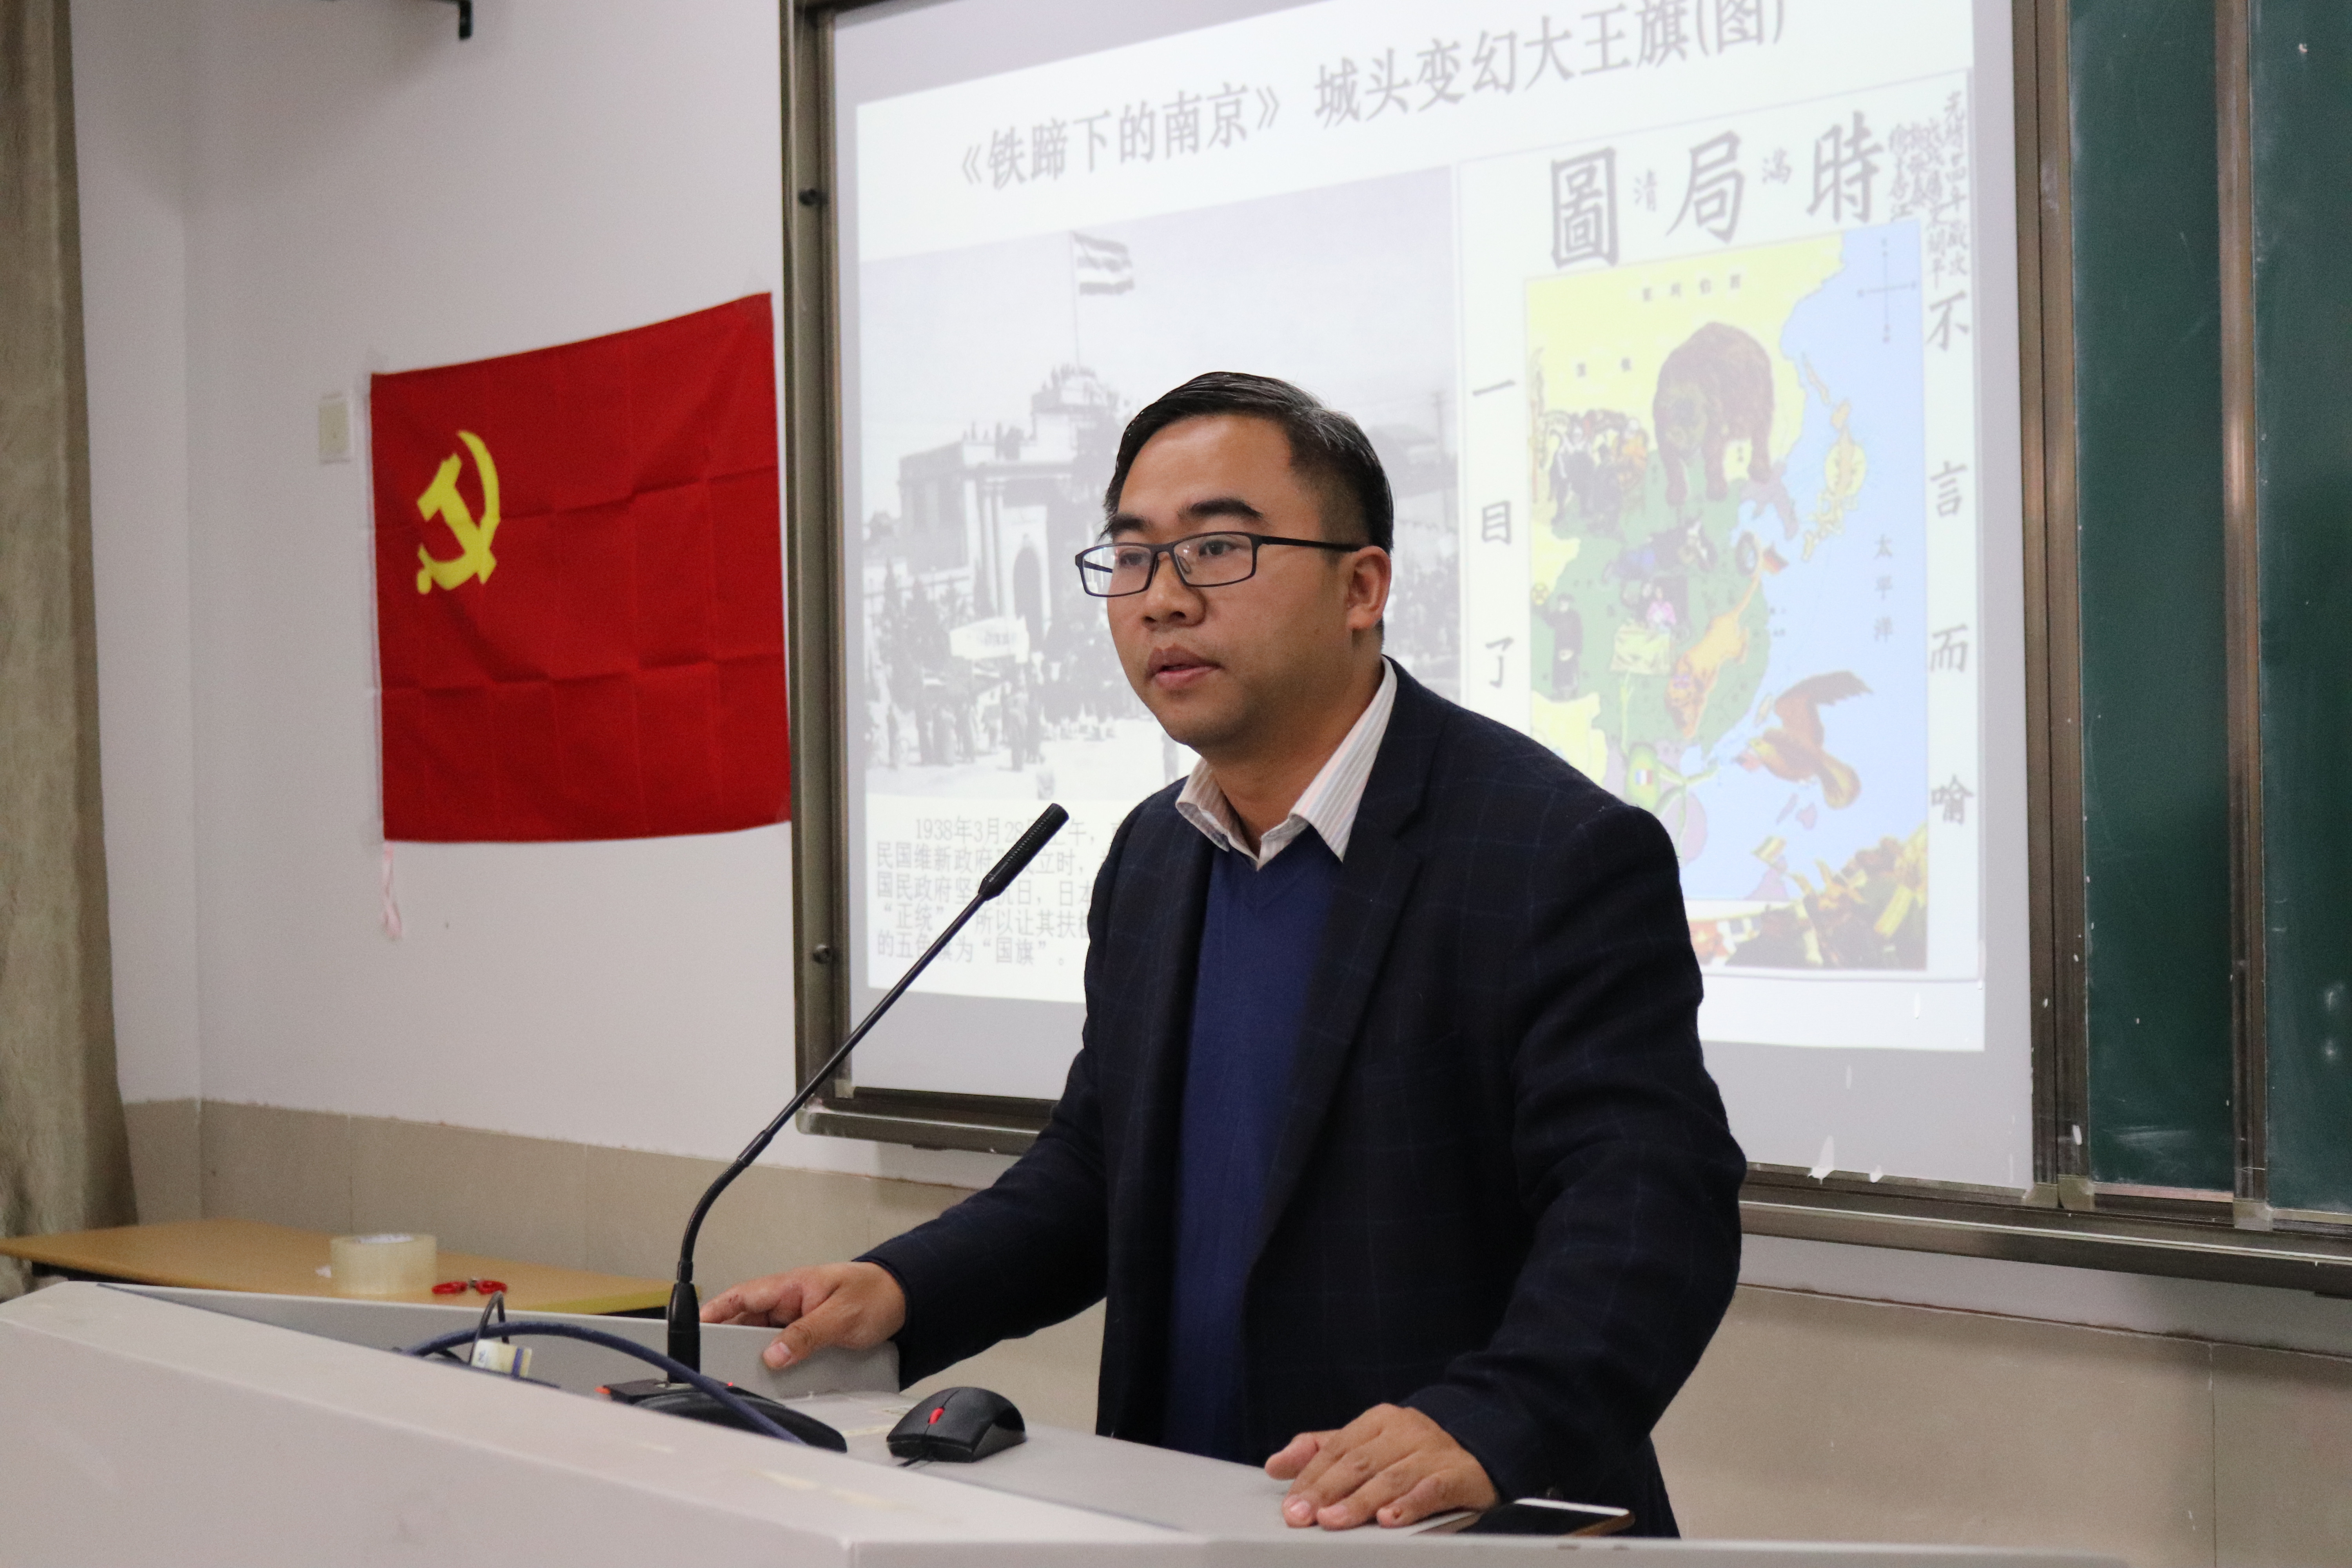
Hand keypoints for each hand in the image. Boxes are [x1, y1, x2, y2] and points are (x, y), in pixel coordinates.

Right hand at [699, 1261, 905, 1370]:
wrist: (904, 1299)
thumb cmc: (875, 1295)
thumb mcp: (841, 1316)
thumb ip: (807, 1335)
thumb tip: (773, 1355)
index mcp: (791, 1285)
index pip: (743, 1295)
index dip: (715, 1311)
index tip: (693, 1328)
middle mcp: (787, 1300)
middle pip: (746, 1321)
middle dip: (729, 1343)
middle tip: (714, 1368)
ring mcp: (795, 1317)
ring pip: (761, 1338)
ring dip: (752, 1356)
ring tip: (740, 1378)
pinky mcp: (805, 1333)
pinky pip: (780, 1348)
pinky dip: (773, 1362)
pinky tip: (770, 1379)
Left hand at [1265, 1403, 1499, 1529]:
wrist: (1481, 1445)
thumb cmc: (1414, 1452)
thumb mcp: (1367, 1445)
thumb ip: (1321, 1451)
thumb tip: (1275, 1465)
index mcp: (1379, 1420)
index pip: (1337, 1449)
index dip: (1311, 1476)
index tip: (1292, 1503)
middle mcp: (1405, 1431)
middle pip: (1359, 1462)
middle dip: (1327, 1490)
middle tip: (1302, 1515)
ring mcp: (1433, 1451)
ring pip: (1391, 1477)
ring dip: (1360, 1501)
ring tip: (1334, 1520)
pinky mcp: (1459, 1474)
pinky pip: (1432, 1489)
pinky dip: (1410, 1504)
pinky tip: (1390, 1519)